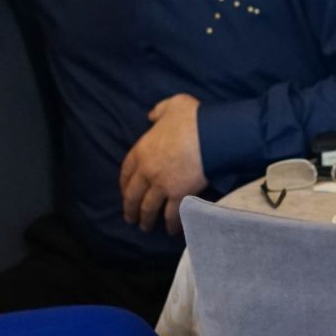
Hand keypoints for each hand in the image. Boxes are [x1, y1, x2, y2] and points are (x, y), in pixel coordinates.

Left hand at [119, 94, 206, 233]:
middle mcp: (147, 171)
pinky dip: (171, 223)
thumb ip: (158, 111)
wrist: (210, 134)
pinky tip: (172, 230)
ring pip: (149, 208)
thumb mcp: (171, 105)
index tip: (125, 193)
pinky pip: (172, 213)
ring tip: (146, 227)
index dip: (124, 185)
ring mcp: (162, 185)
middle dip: (131, 208)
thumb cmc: (192, 118)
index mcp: (142, 150)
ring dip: (146, 219)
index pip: (126, 171)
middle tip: (130, 218)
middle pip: (134, 194)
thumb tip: (152, 116)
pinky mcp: (179, 195)